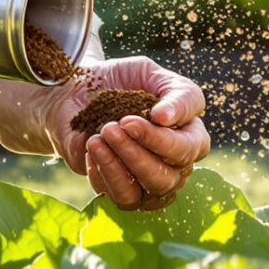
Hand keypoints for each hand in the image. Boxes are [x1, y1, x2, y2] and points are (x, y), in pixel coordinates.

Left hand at [0, 56, 211, 211]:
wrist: (76, 86)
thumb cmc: (119, 80)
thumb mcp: (148, 72)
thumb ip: (173, 92)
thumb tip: (167, 118)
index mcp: (186, 134)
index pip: (192, 148)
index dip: (168, 138)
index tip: (148, 113)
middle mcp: (169, 162)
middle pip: (169, 179)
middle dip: (140, 153)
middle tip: (114, 126)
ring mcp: (142, 178)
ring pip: (146, 193)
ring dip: (122, 165)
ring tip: (100, 136)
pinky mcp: (113, 185)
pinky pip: (118, 196)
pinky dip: (104, 172)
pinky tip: (92, 146)